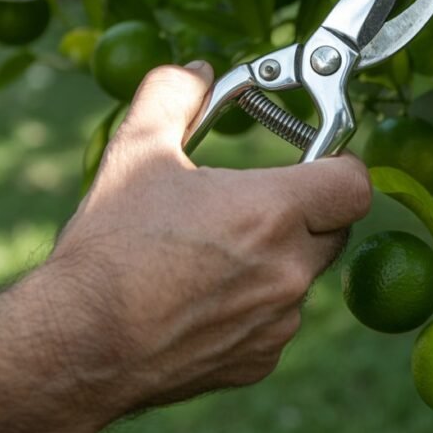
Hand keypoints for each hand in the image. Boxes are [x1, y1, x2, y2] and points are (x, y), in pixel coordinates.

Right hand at [0, 61, 370, 432]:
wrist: (77, 347)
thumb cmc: (110, 249)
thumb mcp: (137, 150)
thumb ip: (174, 94)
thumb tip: (198, 72)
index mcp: (272, 212)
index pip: (354, 183)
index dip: (339, 164)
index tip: (313, 159)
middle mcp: (288, 270)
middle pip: (335, 226)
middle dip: (308, 208)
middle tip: (257, 200)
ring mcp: (277, 321)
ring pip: (304, 274)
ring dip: (279, 256)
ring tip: (216, 250)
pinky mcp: (259, 360)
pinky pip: (278, 318)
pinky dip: (256, 302)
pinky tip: (203, 295)